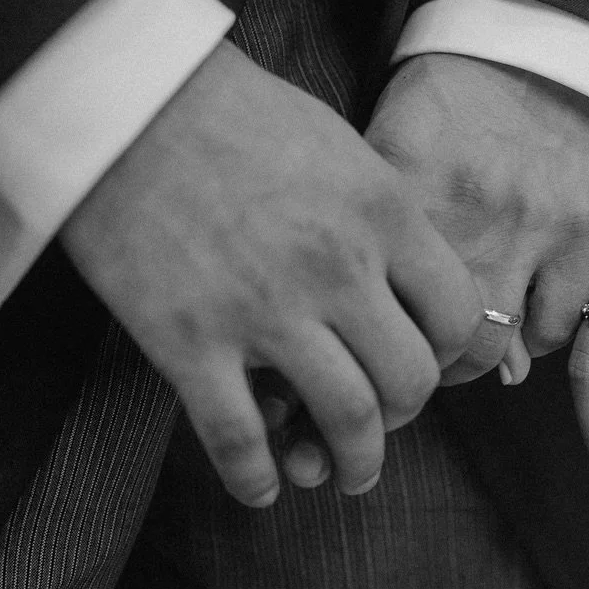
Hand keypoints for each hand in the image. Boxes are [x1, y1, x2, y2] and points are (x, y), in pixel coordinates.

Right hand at [60, 41, 483, 507]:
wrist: (129, 99)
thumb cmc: (235, 110)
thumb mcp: (341, 145)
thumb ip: (381, 214)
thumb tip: (405, 271)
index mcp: (384, 215)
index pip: (458, 316)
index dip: (450, 355)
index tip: (426, 363)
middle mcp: (338, 269)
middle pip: (409, 380)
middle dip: (403, 417)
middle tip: (382, 424)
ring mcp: (265, 310)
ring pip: (344, 419)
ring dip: (351, 462)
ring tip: (339, 473)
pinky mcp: (190, 341)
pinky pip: (238, 438)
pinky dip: (254, 478)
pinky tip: (259, 489)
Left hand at [366, 52, 588, 385]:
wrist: (532, 46)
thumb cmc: (442, 102)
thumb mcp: (381, 147)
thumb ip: (369, 228)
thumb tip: (374, 324)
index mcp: (402, 190)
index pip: (375, 306)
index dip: (367, 344)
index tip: (368, 348)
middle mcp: (466, 215)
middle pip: (435, 346)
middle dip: (422, 367)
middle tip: (417, 360)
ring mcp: (530, 226)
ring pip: (498, 348)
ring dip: (478, 359)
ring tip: (467, 345)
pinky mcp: (584, 229)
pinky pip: (558, 324)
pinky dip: (535, 335)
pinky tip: (521, 317)